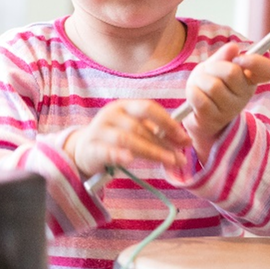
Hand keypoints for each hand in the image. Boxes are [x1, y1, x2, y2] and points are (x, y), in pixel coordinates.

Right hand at [64, 99, 190, 177]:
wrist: (83, 149)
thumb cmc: (115, 139)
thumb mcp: (135, 131)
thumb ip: (157, 134)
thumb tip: (186, 140)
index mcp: (125, 106)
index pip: (148, 108)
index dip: (168, 122)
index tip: (184, 138)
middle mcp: (111, 114)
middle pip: (140, 127)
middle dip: (163, 143)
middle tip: (180, 158)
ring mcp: (99, 130)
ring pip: (127, 139)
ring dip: (150, 151)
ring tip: (167, 161)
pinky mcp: (91, 148)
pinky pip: (106, 151)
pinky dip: (118, 155)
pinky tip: (129, 160)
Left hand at [183, 42, 269, 161]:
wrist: (196, 113)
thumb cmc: (208, 85)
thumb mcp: (215, 66)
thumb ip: (223, 56)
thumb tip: (233, 47)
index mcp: (250, 79)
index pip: (268, 70)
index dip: (256, 61)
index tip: (239, 58)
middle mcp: (245, 95)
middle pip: (232, 72)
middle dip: (213, 68)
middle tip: (208, 72)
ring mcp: (231, 109)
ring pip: (213, 86)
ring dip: (199, 81)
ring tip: (199, 85)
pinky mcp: (214, 119)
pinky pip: (201, 99)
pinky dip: (192, 92)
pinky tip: (194, 94)